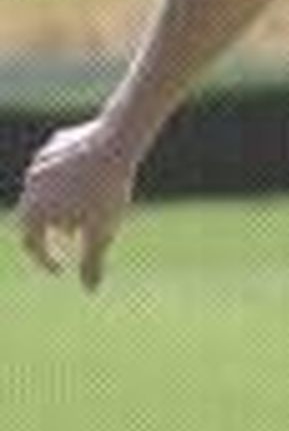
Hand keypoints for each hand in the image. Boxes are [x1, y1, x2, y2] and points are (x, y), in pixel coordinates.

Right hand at [16, 118, 139, 289]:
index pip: (32, 245)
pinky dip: (66, 178)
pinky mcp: (57, 142)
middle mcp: (30, 186)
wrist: (116, 140)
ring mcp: (41, 161)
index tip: (62, 269)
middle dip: (50, 232)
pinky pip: (57, 166)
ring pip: (44, 189)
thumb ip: (92, 262)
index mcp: (33, 211)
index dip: (47, 261)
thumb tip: (91, 290)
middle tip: (69, 240)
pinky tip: (85, 180)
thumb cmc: (106, 190)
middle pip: (34, 216)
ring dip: (57, 204)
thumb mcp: (101, 232)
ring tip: (80, 212)